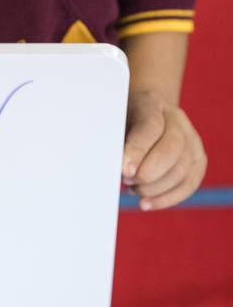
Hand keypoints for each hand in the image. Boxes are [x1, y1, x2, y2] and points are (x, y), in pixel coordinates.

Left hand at [122, 90, 206, 209]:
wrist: (145, 113)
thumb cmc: (122, 118)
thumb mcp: (113, 119)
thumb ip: (114, 138)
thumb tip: (109, 166)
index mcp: (152, 103)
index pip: (151, 126)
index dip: (138, 151)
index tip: (124, 171)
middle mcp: (177, 120)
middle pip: (172, 149)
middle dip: (148, 173)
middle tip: (126, 180)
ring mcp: (192, 140)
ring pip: (181, 170)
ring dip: (153, 187)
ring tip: (132, 188)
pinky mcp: (198, 160)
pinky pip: (188, 185)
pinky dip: (166, 199)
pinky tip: (146, 203)